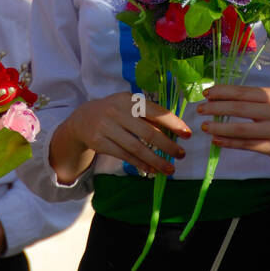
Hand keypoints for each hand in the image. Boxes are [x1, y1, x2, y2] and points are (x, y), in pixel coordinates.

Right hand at [51, 91, 190, 181]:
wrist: (82, 119)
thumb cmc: (114, 112)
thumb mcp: (128, 106)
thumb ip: (148, 115)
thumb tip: (174, 130)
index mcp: (129, 100)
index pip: (155, 111)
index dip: (173, 123)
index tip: (187, 134)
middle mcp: (117, 111)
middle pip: (147, 132)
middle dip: (167, 145)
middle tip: (181, 155)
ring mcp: (106, 127)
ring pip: (136, 147)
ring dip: (156, 160)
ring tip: (170, 169)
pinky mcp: (99, 142)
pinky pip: (125, 156)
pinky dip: (140, 164)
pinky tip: (152, 170)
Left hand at [196, 85, 269, 160]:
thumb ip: (255, 99)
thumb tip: (222, 96)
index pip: (243, 92)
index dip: (222, 92)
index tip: (207, 94)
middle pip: (240, 108)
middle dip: (216, 108)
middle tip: (200, 109)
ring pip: (242, 129)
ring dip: (219, 127)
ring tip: (205, 126)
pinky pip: (247, 145)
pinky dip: (229, 142)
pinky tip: (217, 140)